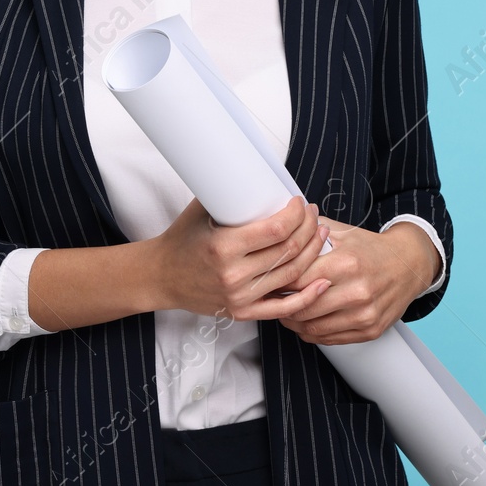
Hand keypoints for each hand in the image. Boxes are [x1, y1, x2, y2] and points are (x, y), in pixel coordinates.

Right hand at [151, 196, 331, 322]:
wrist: (162, 276)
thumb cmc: (182, 239)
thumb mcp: (202, 210)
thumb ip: (231, 195)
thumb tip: (261, 173)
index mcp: (223, 247)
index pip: (276, 230)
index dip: (296, 214)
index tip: (300, 203)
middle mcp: (233, 274)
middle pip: (288, 250)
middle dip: (308, 228)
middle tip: (313, 214)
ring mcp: (239, 296)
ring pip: (291, 274)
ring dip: (312, 252)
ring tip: (319, 234)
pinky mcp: (243, 312)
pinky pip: (283, 308)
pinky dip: (308, 296)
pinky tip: (323, 282)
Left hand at [276, 217, 438, 344]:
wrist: (409, 265)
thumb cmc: (371, 248)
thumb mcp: (343, 232)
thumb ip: (311, 232)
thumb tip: (280, 233)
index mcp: (347, 263)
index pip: (298, 278)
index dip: (278, 280)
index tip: (269, 279)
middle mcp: (357, 291)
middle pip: (304, 306)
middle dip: (282, 304)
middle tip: (271, 299)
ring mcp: (365, 314)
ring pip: (314, 327)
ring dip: (293, 323)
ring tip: (285, 312)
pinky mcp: (371, 330)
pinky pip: (331, 339)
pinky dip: (312, 333)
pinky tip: (304, 323)